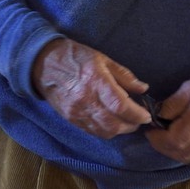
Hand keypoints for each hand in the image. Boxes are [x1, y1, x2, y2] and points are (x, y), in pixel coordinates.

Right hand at [30, 38, 150, 138]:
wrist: (44, 64)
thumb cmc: (75, 57)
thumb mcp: (102, 59)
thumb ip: (124, 76)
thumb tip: (143, 88)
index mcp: (96, 80)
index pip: (121, 106)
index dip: (137, 114)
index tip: (146, 114)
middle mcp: (86, 99)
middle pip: (114, 124)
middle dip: (131, 125)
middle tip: (138, 119)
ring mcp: (77, 111)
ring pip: (104, 131)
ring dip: (119, 131)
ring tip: (125, 122)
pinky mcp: (70, 118)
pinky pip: (92, 131)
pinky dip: (105, 131)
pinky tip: (110, 123)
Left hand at [143, 67, 189, 165]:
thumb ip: (172, 104)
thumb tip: (158, 117)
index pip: (174, 140)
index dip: (157, 139)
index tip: (150, 131)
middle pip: (180, 153)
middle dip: (163, 147)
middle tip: (155, 136)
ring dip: (174, 152)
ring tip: (166, 139)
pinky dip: (188, 153)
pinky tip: (182, 142)